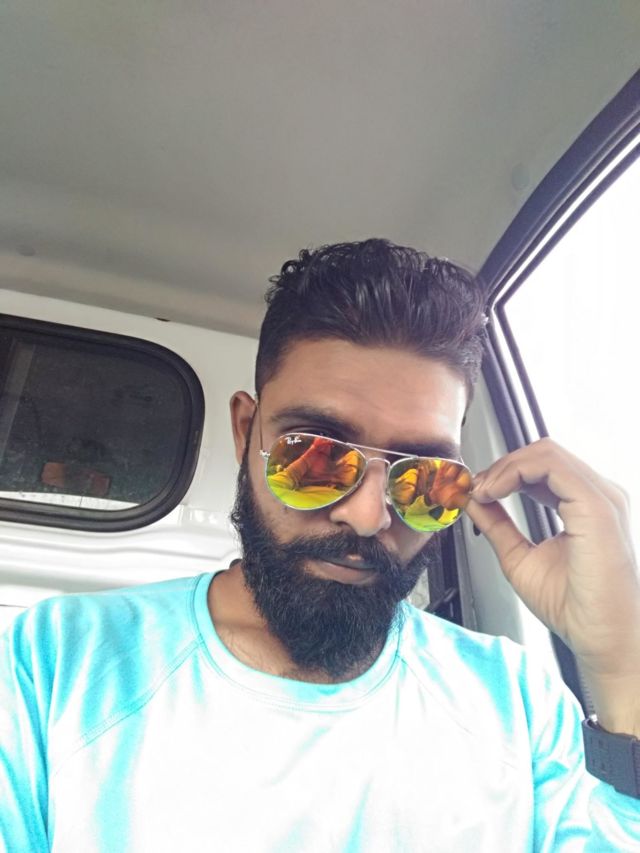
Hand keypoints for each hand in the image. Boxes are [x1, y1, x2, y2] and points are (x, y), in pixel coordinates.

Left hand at [467, 438, 639, 733]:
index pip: (542, 467)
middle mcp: (597, 495)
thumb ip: (497, 524)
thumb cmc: (573, 607)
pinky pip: (552, 466)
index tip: (476, 490)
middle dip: (501, 465)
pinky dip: (514, 472)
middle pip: (543, 452)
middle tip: (474, 488)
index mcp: (584, 505)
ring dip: (504, 467)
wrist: (601, 639)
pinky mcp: (596, 507)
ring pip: (546, 452)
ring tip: (483, 491)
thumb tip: (473, 500)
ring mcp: (600, 497)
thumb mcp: (519, 557)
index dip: (504, 471)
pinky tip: (495, 492)